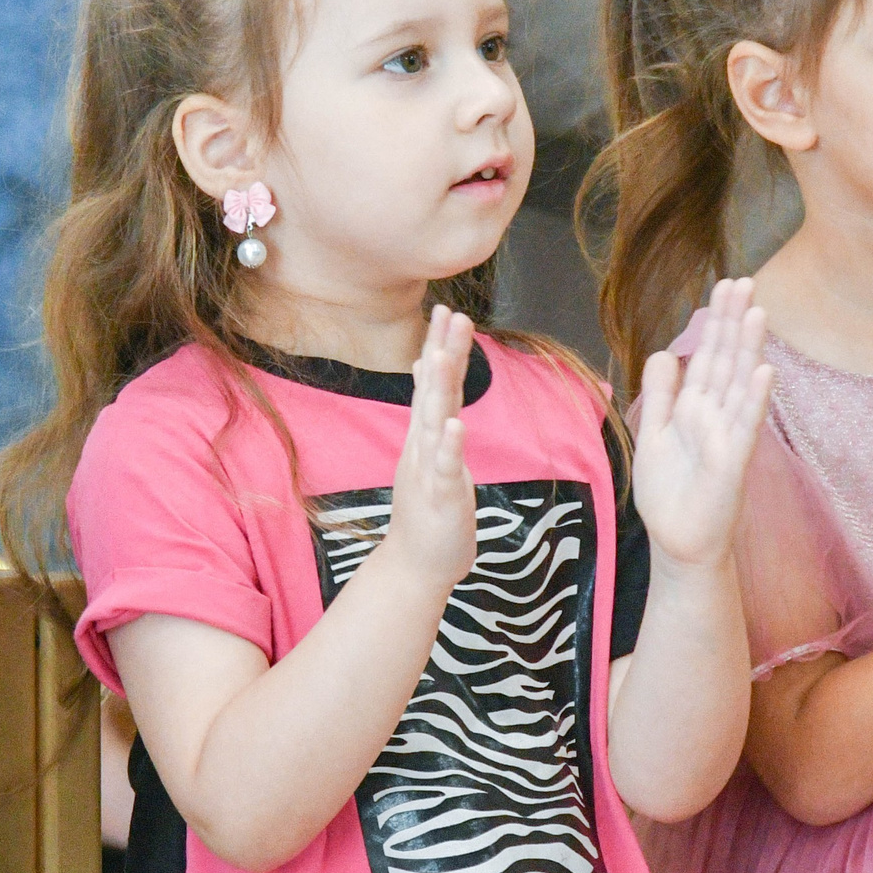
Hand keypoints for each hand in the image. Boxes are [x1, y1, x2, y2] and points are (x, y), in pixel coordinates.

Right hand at [382, 307, 477, 591]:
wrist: (416, 564)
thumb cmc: (428, 506)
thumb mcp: (430, 451)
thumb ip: (430, 410)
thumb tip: (428, 366)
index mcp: (425, 435)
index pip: (432, 383)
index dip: (438, 346)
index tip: (444, 308)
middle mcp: (423, 446)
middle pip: (432, 392)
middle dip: (441, 352)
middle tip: (448, 313)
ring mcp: (429, 470)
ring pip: (434, 423)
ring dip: (439, 389)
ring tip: (442, 355)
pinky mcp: (440, 497)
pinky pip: (444, 469)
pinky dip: (449, 447)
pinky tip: (455, 425)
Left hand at [632, 279, 774, 568]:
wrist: (678, 542)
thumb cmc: (669, 492)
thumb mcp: (652, 434)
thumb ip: (659, 395)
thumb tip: (663, 352)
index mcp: (696, 407)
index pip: (709, 355)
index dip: (717, 322)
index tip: (725, 286)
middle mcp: (717, 415)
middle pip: (727, 360)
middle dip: (734, 322)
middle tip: (745, 281)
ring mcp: (728, 436)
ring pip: (739, 384)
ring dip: (749, 349)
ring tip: (759, 312)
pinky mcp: (733, 462)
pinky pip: (745, 426)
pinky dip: (753, 399)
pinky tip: (764, 372)